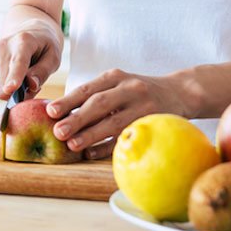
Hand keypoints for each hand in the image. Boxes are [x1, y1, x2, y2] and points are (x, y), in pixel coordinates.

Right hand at [0, 20, 61, 100]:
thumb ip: (43, 71)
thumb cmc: (45, 44)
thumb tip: (31, 85)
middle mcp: (4, 46)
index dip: (14, 77)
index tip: (11, 89)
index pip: (17, 62)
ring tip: (28, 76)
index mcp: (23, 40)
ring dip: (15, 88)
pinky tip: (19, 75)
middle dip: (19, 92)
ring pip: (0, 86)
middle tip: (35, 84)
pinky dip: (9, 84)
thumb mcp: (54, 56)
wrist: (31, 30)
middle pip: (4, 82)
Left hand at [46, 69, 188, 159]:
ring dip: (91, 135)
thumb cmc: (137, 92)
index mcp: (115, 76)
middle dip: (76, 118)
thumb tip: (60, 114)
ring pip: (113, 122)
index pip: (88, 89)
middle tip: (57, 131)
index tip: (50, 111)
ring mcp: (143, 105)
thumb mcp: (119, 84)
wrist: (180, 92)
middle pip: (99, 103)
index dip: (68, 100)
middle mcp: (129, 88)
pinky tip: (92, 153)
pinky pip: (128, 136)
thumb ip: (95, 95)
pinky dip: (108, 146)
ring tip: (72, 145)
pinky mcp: (153, 122)